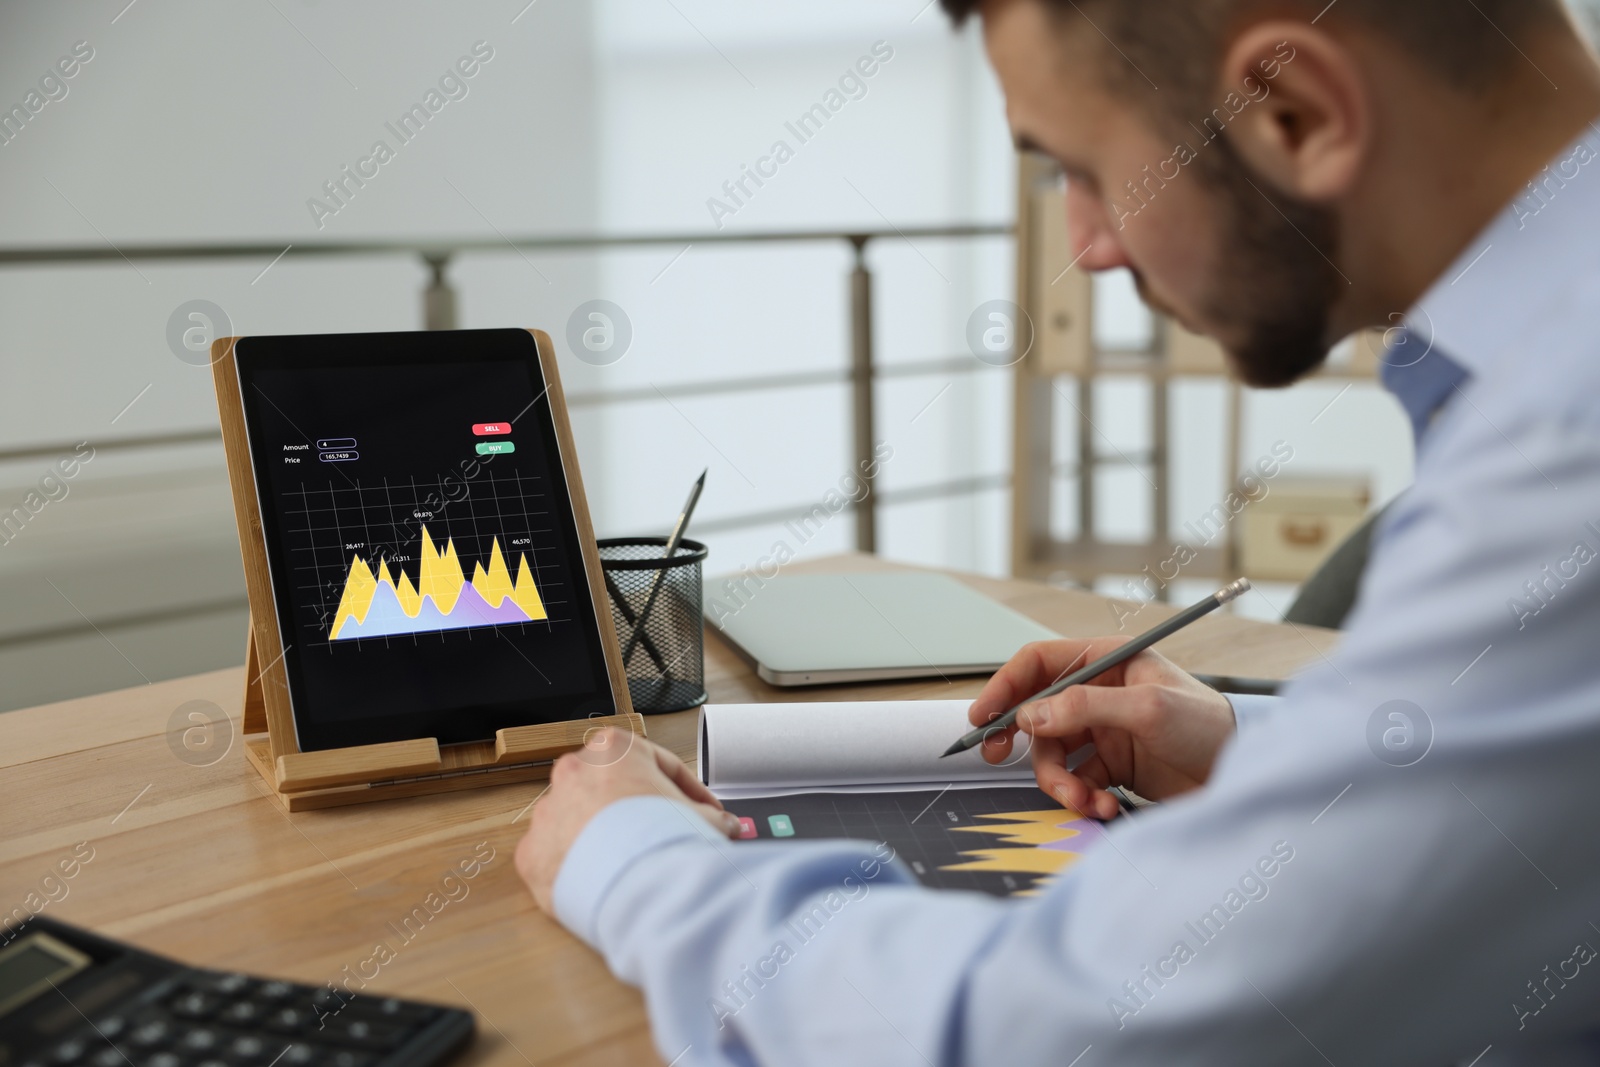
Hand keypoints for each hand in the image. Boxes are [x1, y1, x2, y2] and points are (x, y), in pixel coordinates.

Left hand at [514, 728, 741, 912]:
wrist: (632, 879)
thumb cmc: (662, 836)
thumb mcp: (704, 816)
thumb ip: (711, 816)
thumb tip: (725, 826)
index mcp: (614, 748)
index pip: (659, 766)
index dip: (690, 793)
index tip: (703, 812)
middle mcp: (574, 771)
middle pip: (615, 791)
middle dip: (641, 814)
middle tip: (667, 838)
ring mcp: (548, 810)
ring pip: (582, 823)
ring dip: (606, 841)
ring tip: (636, 866)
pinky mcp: (532, 851)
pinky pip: (559, 857)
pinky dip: (580, 869)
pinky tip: (605, 882)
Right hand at [967, 638, 1236, 819]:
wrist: (1243, 775)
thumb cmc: (1208, 726)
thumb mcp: (1148, 709)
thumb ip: (1086, 707)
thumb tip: (1031, 716)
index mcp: (1106, 661)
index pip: (1038, 664)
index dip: (1004, 686)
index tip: (983, 717)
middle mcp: (1098, 692)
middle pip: (1036, 712)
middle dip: (1021, 741)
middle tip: (999, 758)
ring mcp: (1103, 730)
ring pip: (1052, 753)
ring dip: (1060, 781)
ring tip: (1084, 800)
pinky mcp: (1111, 765)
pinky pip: (1075, 779)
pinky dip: (1082, 796)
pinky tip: (1105, 806)